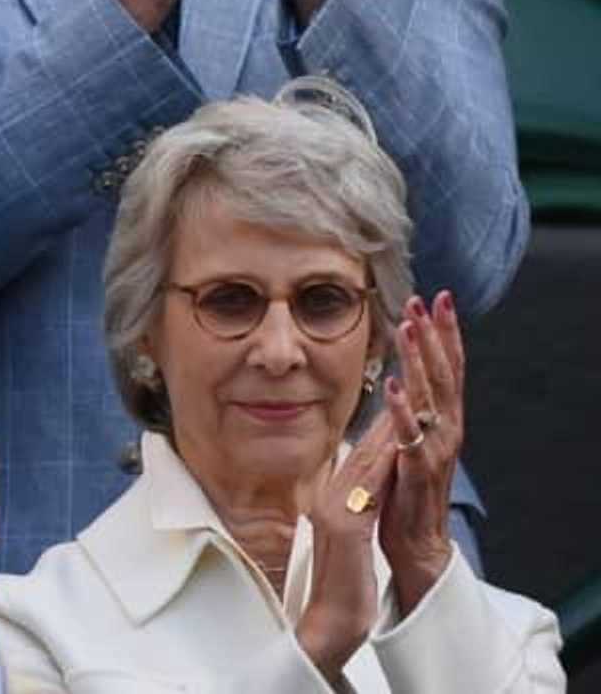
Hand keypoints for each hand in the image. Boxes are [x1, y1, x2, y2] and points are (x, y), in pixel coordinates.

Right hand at [297, 406, 398, 680]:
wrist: (329, 620)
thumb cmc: (342, 581)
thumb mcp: (347, 534)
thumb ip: (351, 504)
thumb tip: (361, 483)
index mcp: (332, 497)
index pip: (362, 453)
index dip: (382, 422)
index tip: (401, 391)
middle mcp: (329, 496)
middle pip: (363, 447)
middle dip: (386, 413)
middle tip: (407, 377)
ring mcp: (335, 510)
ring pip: (365, 460)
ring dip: (386, 428)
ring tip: (406, 398)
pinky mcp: (345, 528)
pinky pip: (366, 489)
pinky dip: (381, 463)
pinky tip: (394, 445)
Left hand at [378, 291, 464, 612]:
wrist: (414, 542)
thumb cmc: (407, 488)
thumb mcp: (408, 440)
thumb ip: (409, 411)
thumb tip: (401, 375)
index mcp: (442, 420)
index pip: (446, 367)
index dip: (444, 333)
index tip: (438, 297)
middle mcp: (446, 430)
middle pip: (443, 374)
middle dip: (434, 335)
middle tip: (425, 299)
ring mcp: (435, 449)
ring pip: (430, 396)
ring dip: (419, 360)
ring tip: (410, 327)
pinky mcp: (417, 470)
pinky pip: (409, 435)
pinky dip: (402, 409)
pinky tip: (394, 386)